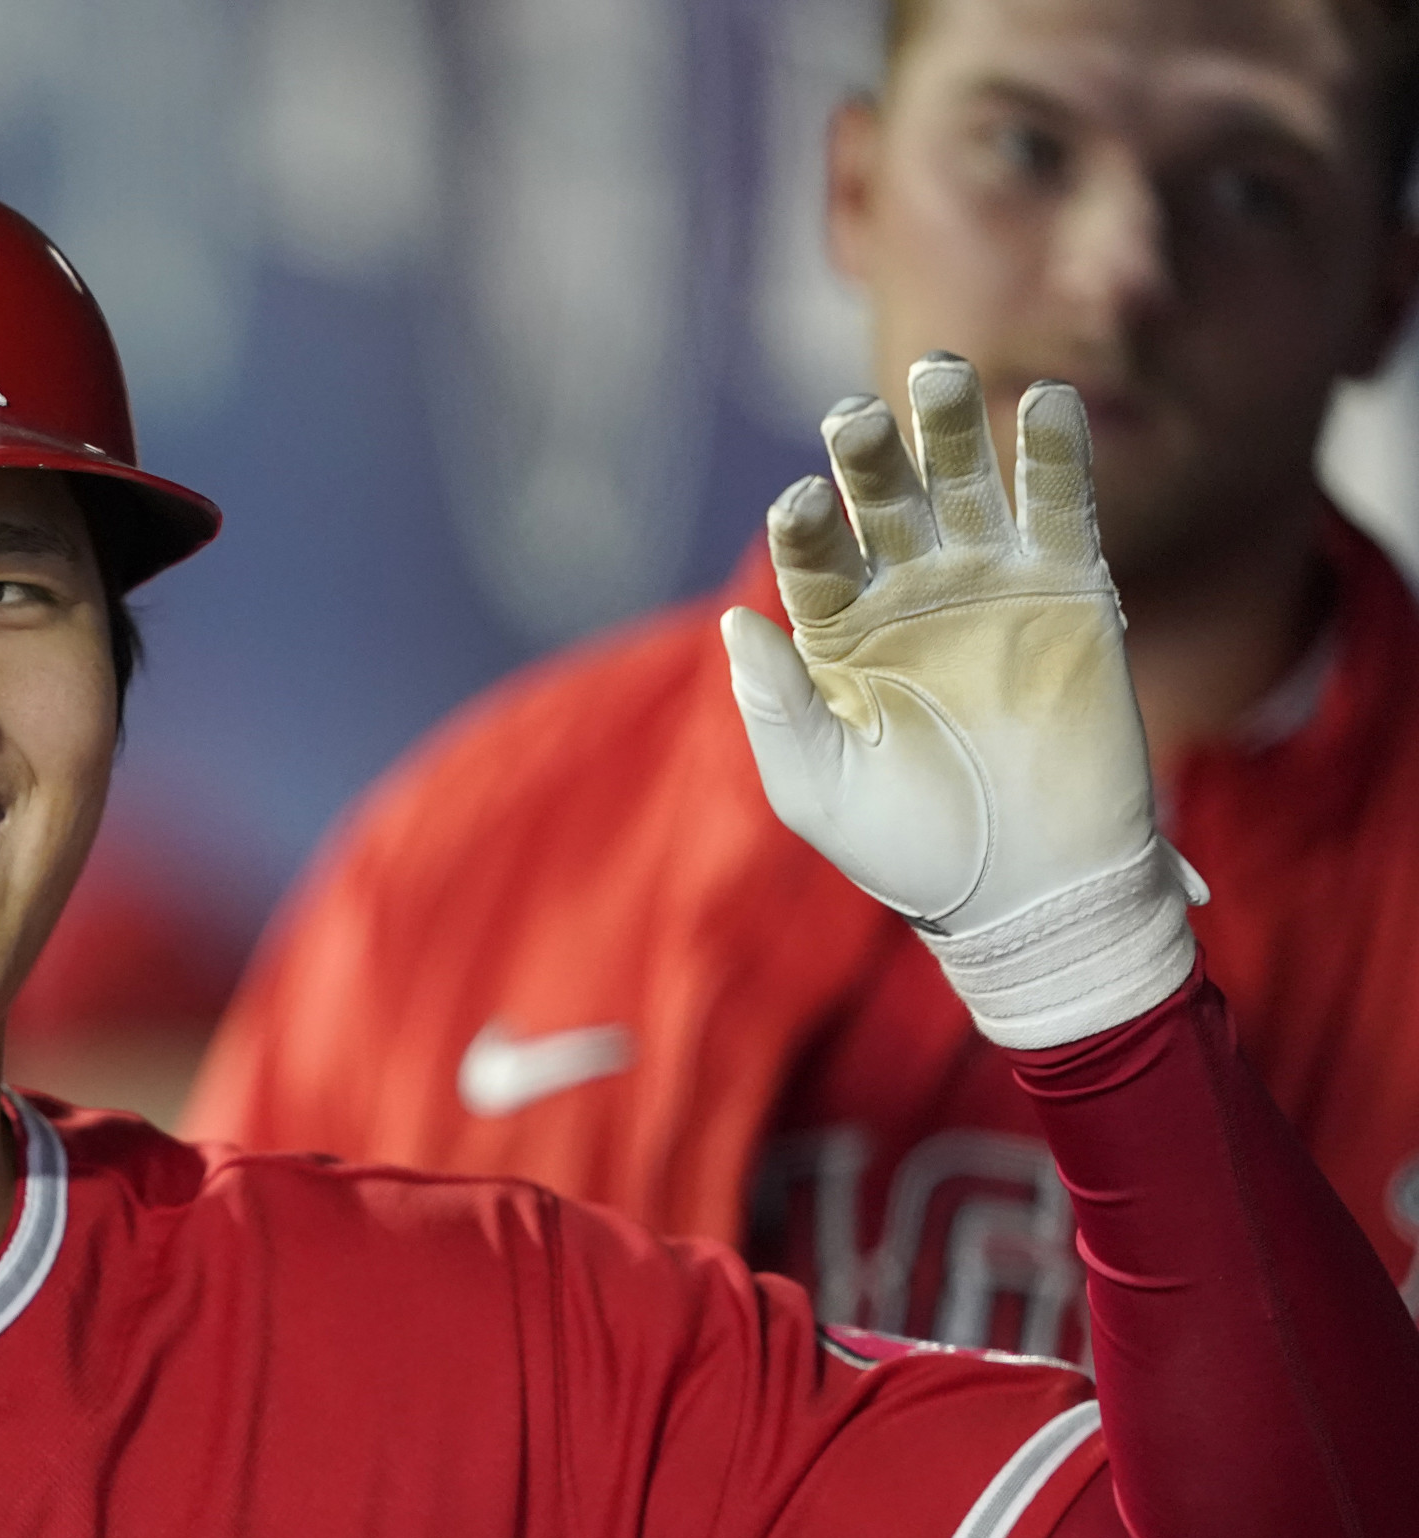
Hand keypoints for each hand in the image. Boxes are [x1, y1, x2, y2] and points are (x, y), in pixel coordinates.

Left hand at [724, 353, 1204, 1047]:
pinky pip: (1063, 508)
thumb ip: (776, 704)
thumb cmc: (908, 850)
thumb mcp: (818, 786)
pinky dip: (1058, 455)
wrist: (1027, 893)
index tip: (798, 506)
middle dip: (868, 454)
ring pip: (966, 483)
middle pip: (882, 499)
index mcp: (838, 632)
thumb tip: (734, 621)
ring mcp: (989, 585)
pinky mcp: (1071, 593)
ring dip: (952, 428)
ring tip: (939, 375)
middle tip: (854, 420)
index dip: (805, 526)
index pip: (812, 556)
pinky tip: (1048, 406)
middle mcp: (908, 594)